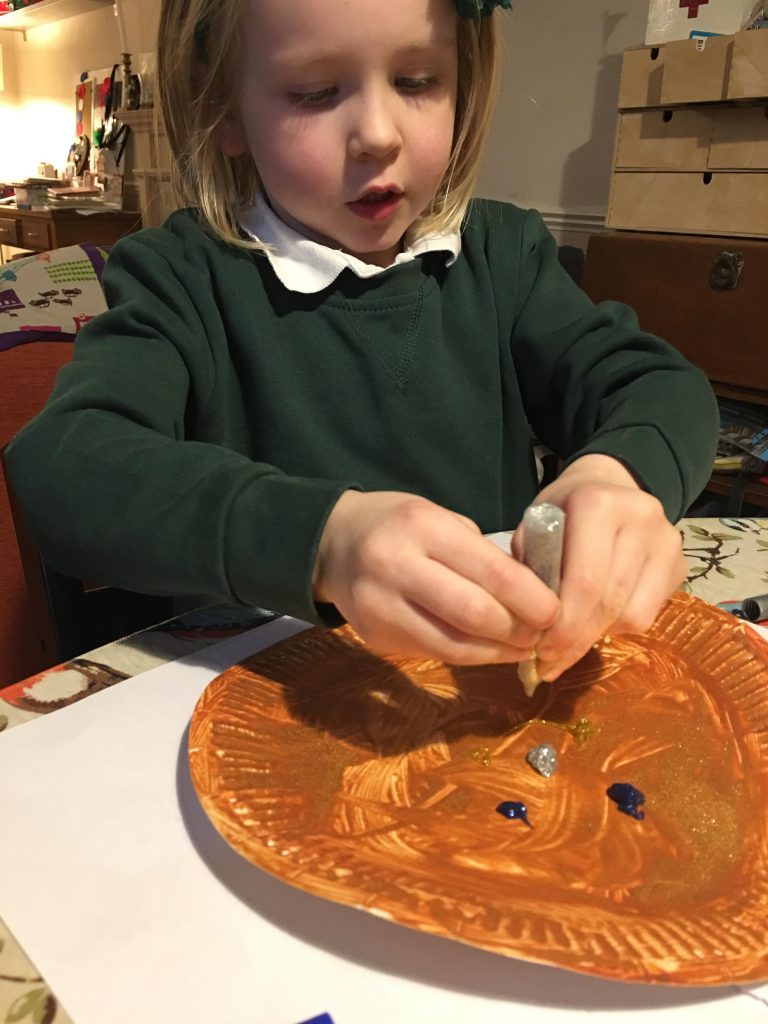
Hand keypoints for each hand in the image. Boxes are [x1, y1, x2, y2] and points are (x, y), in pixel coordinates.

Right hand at [314, 490, 558, 663]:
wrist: (332, 544)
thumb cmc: (399, 525)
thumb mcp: (440, 519)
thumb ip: (481, 555)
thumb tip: (533, 597)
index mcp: (422, 527)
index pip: (492, 573)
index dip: (532, 600)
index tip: (555, 611)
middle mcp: (396, 567)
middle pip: (475, 615)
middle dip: (518, 631)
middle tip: (541, 634)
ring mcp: (380, 607)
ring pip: (454, 645)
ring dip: (497, 652)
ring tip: (521, 647)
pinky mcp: (375, 638)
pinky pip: (434, 652)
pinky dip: (469, 655)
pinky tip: (488, 649)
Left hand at [513, 454, 686, 679]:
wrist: (609, 486)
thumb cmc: (562, 513)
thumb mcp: (533, 528)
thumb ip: (530, 570)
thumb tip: (528, 629)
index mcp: (597, 504)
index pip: (586, 580)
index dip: (563, 624)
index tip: (541, 650)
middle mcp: (641, 517)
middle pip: (609, 601)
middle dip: (576, 639)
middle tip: (550, 661)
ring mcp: (667, 541)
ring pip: (632, 614)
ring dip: (596, 636)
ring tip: (569, 643)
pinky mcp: (682, 564)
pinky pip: (648, 615)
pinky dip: (618, 626)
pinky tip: (597, 620)